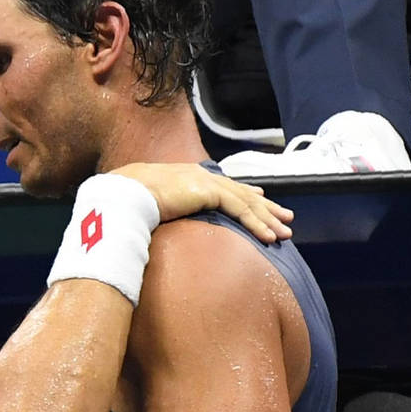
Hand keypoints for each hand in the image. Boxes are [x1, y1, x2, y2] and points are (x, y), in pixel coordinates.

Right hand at [106, 163, 294, 239]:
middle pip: (242, 192)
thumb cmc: (129, 200)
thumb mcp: (151, 204)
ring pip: (247, 202)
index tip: (260, 198)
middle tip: (285, 216)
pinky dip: (257, 224)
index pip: (223, 186)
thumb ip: (164, 210)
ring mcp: (206, 182)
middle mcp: (201, 175)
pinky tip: (270, 236)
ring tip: (285, 231)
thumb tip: (159, 224)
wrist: (124, 192)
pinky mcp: (209, 192)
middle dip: (266, 206)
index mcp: (188, 176)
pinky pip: (241, 210)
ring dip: (268, 218)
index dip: (244, 194)